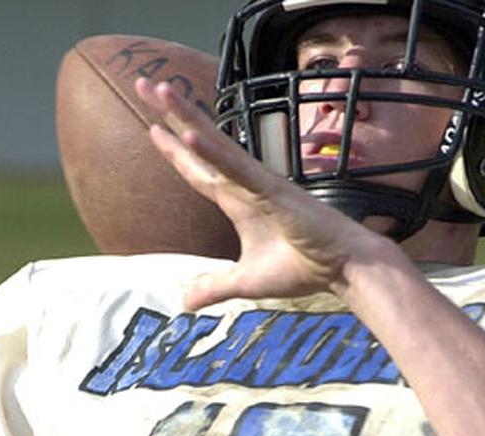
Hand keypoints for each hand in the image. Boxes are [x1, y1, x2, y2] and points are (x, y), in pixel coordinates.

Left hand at [135, 78, 391, 309]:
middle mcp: (244, 183)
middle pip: (199, 143)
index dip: (174, 149)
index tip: (152, 127)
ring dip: (185, 116)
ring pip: (214, 143)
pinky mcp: (272, 190)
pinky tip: (189, 134)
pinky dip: (212, 152)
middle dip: (171, 114)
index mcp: (238, 200)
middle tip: (142, 83)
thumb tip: (184, 302)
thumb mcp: (245, 282)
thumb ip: (214, 288)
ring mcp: (257, 182)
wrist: (342, 268)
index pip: (198, 170)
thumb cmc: (302, 267)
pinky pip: (235, 168)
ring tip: (159, 89)